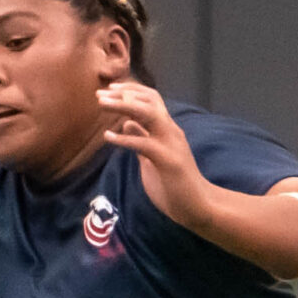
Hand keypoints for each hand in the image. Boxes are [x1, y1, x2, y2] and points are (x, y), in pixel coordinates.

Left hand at [97, 82, 211, 227]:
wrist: (198, 206)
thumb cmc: (176, 185)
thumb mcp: (152, 158)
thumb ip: (142, 139)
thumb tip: (127, 124)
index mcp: (168, 130)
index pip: (152, 99)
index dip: (131, 91)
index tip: (109, 91)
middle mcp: (171, 131)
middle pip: (149, 99)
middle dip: (124, 93)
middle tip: (99, 94)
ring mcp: (170, 144)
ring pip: (147, 113)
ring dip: (123, 105)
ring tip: (101, 104)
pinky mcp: (168, 160)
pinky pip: (143, 143)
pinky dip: (124, 138)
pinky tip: (107, 137)